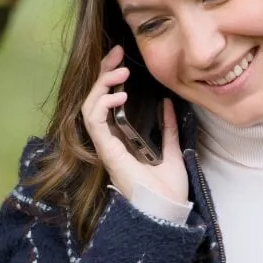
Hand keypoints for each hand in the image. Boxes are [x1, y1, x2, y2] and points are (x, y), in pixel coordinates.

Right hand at [81, 46, 188, 205]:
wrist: (168, 210)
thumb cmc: (168, 190)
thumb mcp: (171, 151)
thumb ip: (167, 128)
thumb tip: (168, 104)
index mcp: (122, 140)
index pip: (108, 103)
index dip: (111, 79)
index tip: (123, 59)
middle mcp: (110, 142)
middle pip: (96, 99)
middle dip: (103, 73)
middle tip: (116, 52)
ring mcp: (106, 147)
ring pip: (90, 106)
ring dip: (102, 85)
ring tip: (119, 72)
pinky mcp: (107, 152)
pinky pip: (94, 121)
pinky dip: (103, 104)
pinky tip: (119, 94)